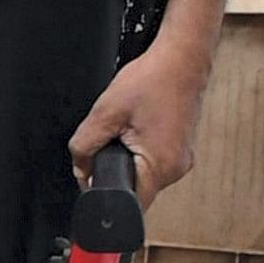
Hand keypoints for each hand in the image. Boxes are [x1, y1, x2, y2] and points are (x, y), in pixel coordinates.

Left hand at [69, 44, 213, 201]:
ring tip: (127, 128)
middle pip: (135, 189)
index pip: (129, 204)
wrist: (183, 58)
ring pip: (143, 174)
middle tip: (111, 139)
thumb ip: (84, 147)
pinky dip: (140, 150)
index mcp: (160, 166)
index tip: (94, 180)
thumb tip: (80, 171)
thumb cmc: (153, 80)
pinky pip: (153, 161)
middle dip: (114, 172)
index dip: (105, 196)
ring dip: (128, 159)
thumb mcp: (104, 113)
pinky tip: (138, 127)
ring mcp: (182, 159)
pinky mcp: (181, 148)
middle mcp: (176, 169)